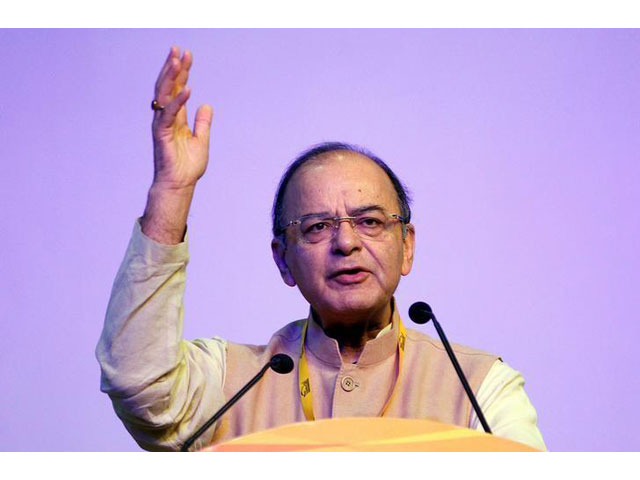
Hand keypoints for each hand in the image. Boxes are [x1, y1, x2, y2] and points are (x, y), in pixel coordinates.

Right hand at [151, 46, 212, 190]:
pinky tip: (188, 89)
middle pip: (168, 87)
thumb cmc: (187, 166)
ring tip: (177, 60)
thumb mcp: (201, 140)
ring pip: (164, 95)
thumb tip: (206, 105)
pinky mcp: (161, 133)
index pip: (178, 89)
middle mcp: (166, 117)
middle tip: (179, 49)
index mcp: (176, 118)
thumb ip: (203, 123)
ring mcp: (162, 124)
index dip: (182, 72)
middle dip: (173, 67)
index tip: (187, 55)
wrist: (179, 185)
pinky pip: (170, 114)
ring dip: (171, 77)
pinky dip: (179, 101)